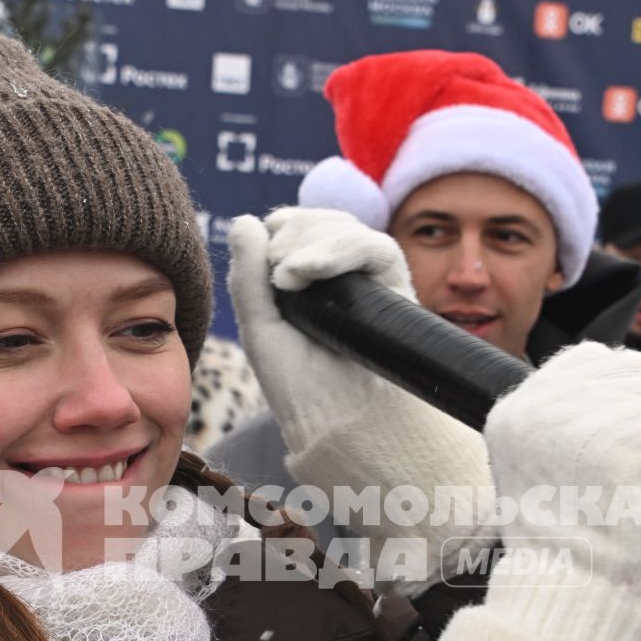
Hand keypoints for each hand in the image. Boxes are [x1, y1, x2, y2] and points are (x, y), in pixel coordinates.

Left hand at [229, 206, 417, 449]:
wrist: (336, 421)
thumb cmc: (298, 384)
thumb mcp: (260, 326)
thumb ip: (248, 276)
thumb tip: (245, 220)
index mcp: (308, 281)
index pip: (298, 226)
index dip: (282, 226)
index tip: (264, 253)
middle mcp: (341, 275)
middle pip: (323, 220)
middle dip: (295, 231)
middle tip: (277, 272)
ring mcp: (370, 280)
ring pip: (348, 228)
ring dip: (313, 241)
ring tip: (288, 277)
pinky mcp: (396, 288)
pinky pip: (377, 248)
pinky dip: (340, 249)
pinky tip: (308, 269)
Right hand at [439, 343, 640, 640]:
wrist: (566, 607)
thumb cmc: (567, 558)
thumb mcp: (544, 478)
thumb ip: (567, 434)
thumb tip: (632, 400)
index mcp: (514, 413)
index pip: (591, 362)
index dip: (633, 395)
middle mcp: (539, 408)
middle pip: (635, 370)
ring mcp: (581, 424)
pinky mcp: (626, 447)